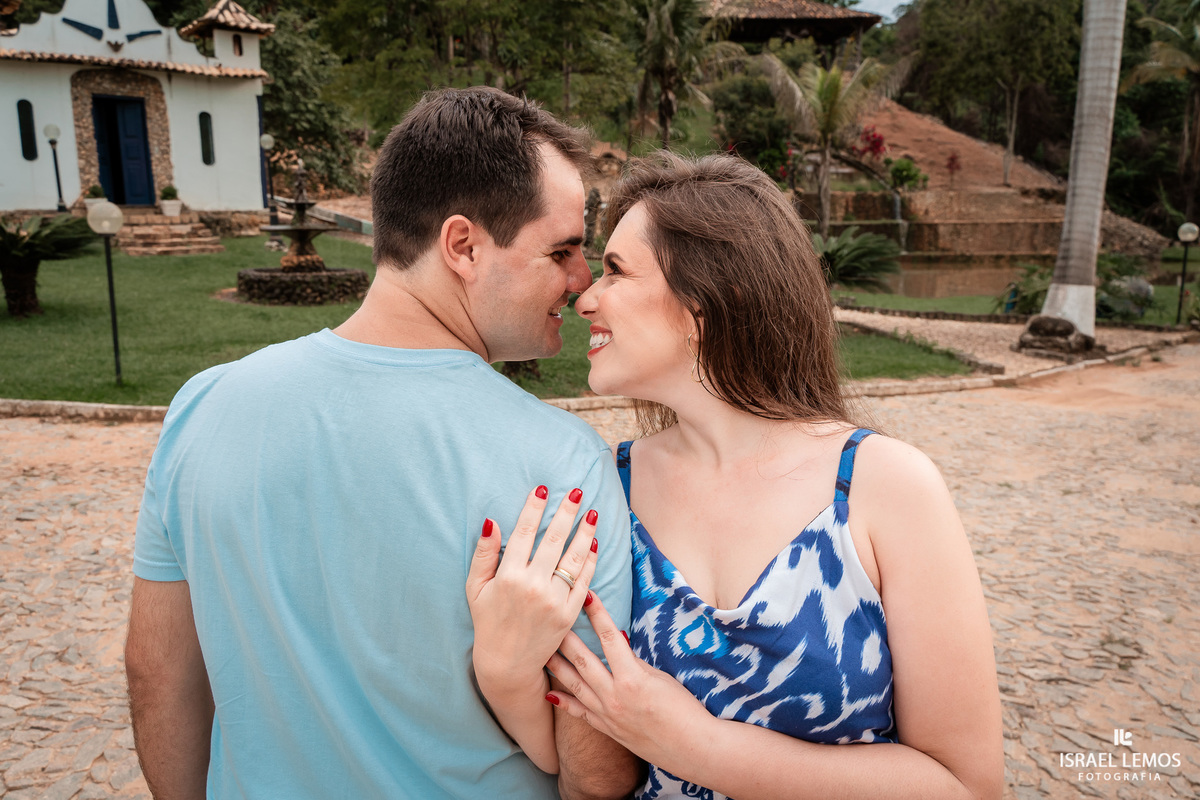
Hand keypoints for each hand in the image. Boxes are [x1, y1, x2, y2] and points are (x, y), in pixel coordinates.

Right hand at [466, 485, 599, 694]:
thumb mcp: (475, 588)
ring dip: (585, 533)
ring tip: (592, 513)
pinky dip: (591, 561)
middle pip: (554, 540)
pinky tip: (594, 544)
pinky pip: (584, 581)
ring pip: (574, 558)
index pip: (524, 533)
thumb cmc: (488, 620)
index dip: (534, 508)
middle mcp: (534, 586)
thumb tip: (491, 522)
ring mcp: (555, 601)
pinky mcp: (570, 614)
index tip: (542, 488)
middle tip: (578, 492)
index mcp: (509, 577)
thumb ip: (484, 554)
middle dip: (567, 512)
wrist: (507, 663)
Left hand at [545, 593, 713, 770]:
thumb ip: (635, 663)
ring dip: (557, 666)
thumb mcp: (661, 679)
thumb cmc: (684, 710)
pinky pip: (580, 713)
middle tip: (552, 618)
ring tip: (541, 650)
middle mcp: (614, 697)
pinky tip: (549, 694)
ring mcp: (608, 715)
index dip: (597, 614)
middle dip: (565, 637)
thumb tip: (617, 645)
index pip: (610, 638)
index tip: (587, 595)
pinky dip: (564, 703)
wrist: (692, 749)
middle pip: (583, 660)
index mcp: (632, 679)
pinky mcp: (607, 729)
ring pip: (574, 685)